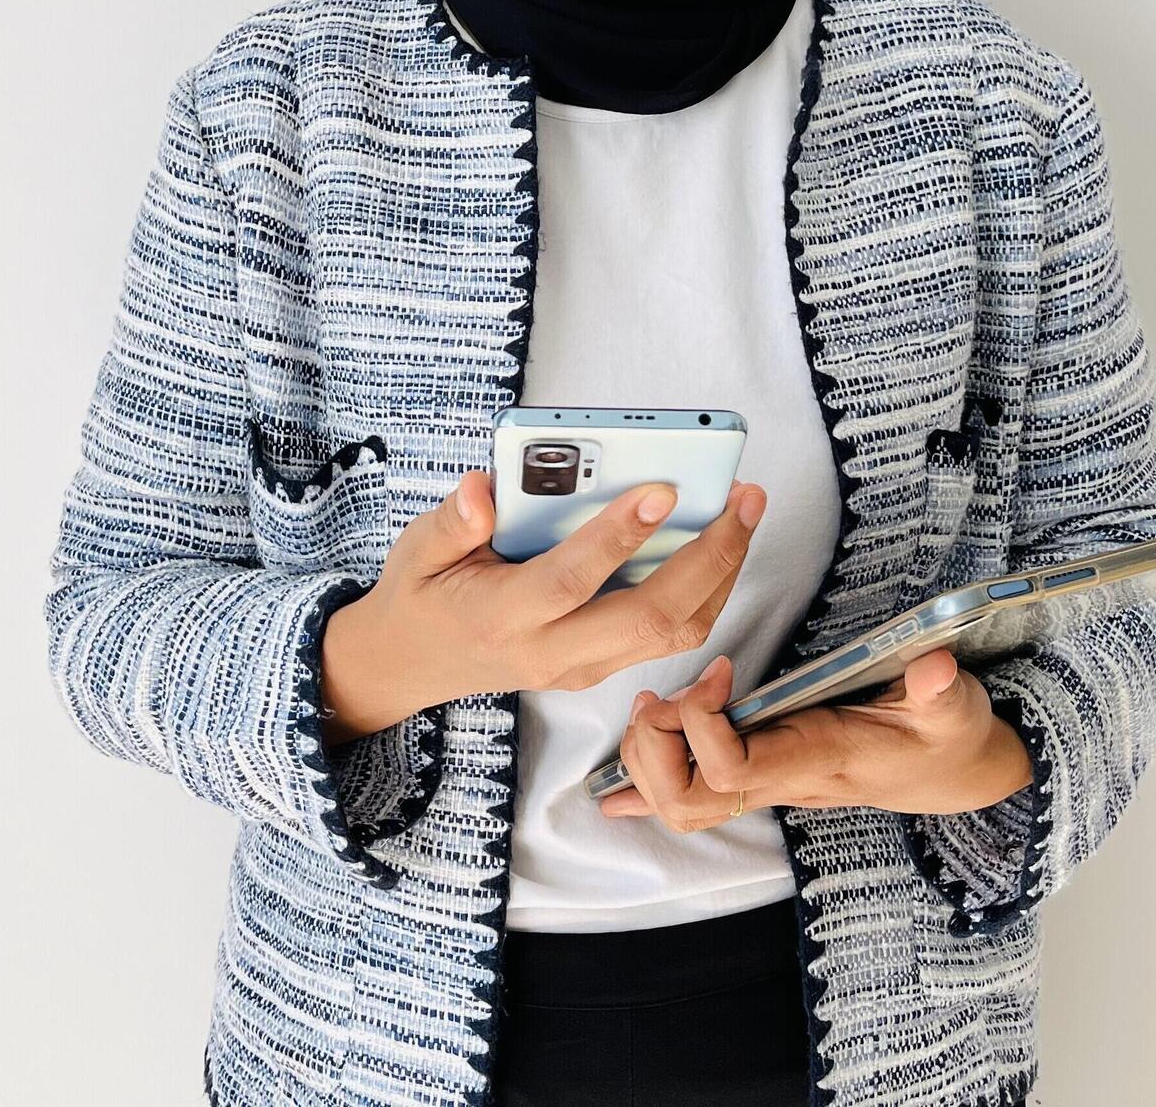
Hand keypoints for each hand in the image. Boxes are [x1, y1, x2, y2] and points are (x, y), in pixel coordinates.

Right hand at [324, 471, 770, 735]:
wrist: (412, 666)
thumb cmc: (421, 596)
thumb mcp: (415, 551)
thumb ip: (451, 522)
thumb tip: (482, 489)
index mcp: (503, 617)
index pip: (572, 580)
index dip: (620, 536)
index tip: (663, 489)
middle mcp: (551, 652)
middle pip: (649, 617)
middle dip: (708, 557)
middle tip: (743, 497)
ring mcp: (581, 667)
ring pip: (673, 633)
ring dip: (720, 574)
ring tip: (743, 512)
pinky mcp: (599, 666)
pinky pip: (668, 637)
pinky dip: (705, 592)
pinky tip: (719, 545)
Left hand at [595, 647, 1034, 828]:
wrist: (950, 769)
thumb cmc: (944, 737)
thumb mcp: (953, 709)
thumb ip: (941, 693)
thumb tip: (936, 670)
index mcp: (816, 760)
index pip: (735, 769)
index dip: (704, 723)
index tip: (719, 669)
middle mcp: (782, 780)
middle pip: (689, 801)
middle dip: (656, 751)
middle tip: (661, 697)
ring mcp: (768, 783)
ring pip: (682, 805)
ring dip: (647, 760)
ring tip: (651, 706)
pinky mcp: (761, 774)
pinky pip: (693, 798)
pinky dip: (647, 793)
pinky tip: (613, 793)